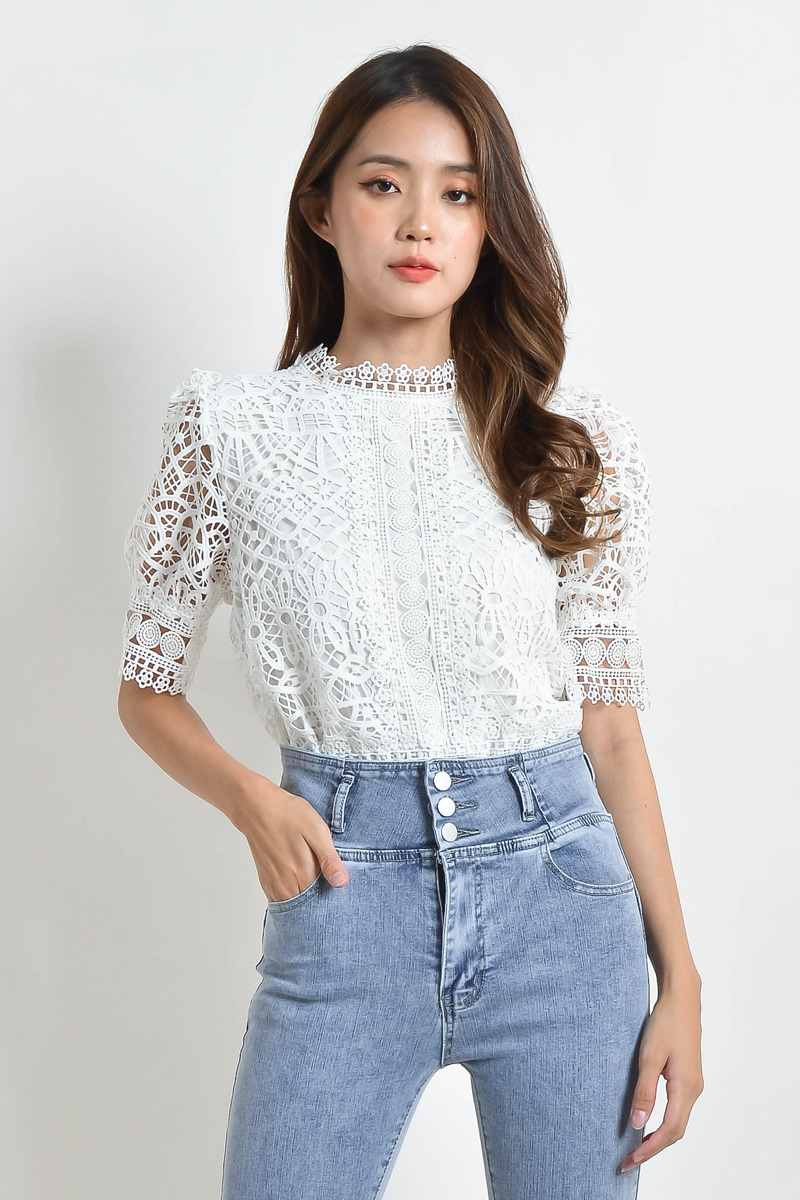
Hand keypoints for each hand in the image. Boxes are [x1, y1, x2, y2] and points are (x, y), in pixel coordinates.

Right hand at [235, 781, 350, 902]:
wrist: (257, 808)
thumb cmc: (288, 815)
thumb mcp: (317, 831)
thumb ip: (329, 860)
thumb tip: (342, 882)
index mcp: (303, 875)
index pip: (324, 900)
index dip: (334, 895)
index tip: (338, 884)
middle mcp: (286, 886)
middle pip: (309, 905)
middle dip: (320, 899)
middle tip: (326, 878)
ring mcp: (274, 885)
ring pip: (295, 904)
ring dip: (305, 898)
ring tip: (313, 877)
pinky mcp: (266, 881)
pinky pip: (282, 899)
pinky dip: (292, 895)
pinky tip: (299, 879)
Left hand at [620, 978, 703, 1172]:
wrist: (682, 999)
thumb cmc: (665, 1023)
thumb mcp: (649, 1056)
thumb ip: (644, 1091)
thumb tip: (637, 1124)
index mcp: (686, 1087)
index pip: (669, 1130)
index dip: (650, 1148)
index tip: (631, 1160)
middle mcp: (694, 1090)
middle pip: (676, 1131)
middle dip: (653, 1148)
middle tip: (629, 1160)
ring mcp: (694, 1084)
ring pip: (678, 1121)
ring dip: (659, 1137)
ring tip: (637, 1146)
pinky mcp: (689, 1077)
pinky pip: (679, 1109)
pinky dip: (664, 1122)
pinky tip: (649, 1122)